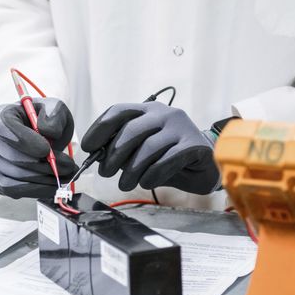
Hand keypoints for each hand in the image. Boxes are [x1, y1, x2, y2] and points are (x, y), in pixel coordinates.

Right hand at [0, 97, 77, 198]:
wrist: (38, 134)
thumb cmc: (43, 120)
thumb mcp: (54, 109)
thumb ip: (54, 116)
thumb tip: (47, 132)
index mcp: (0, 116)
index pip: (4, 129)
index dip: (26, 142)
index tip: (48, 149)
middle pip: (11, 158)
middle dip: (43, 166)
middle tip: (67, 166)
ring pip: (12, 179)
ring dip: (42, 181)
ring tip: (63, 176)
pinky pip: (12, 191)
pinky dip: (35, 190)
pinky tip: (51, 184)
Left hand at [81, 102, 219, 194]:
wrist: (206, 164)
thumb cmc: (169, 156)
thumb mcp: (141, 151)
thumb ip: (122, 149)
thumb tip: (97, 155)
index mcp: (148, 110)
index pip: (118, 111)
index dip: (99, 129)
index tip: (87, 147)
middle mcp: (164, 114)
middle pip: (131, 130)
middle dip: (113, 155)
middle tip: (105, 173)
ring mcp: (181, 127)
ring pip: (148, 147)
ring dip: (131, 170)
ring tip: (125, 184)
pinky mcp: (194, 145)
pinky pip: (166, 160)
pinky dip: (152, 174)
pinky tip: (147, 182)